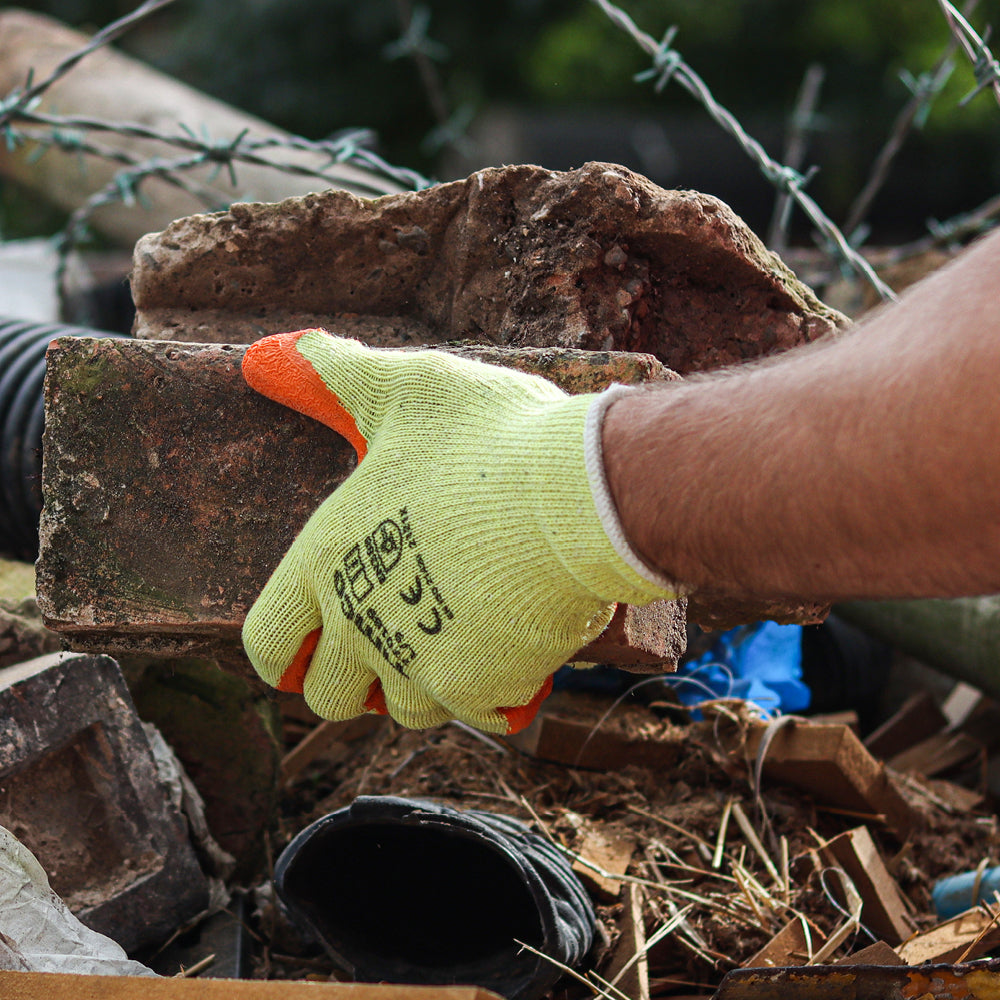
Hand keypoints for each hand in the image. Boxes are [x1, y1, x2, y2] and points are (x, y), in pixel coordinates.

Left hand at [241, 330, 673, 733]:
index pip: (267, 644)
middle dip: (355, 674)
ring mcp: (421, 665)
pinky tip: (516, 648)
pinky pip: (477, 716)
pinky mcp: (483, 689)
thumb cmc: (489, 436)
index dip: (285, 651)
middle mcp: (359, 624)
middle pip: (328, 696)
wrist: (582, 495)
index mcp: (326, 560)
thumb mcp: (405, 389)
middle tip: (398, 633)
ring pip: (403, 710)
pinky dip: (493, 692)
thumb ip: (333, 377)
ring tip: (459, 634)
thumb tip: (260, 354)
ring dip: (424, 683)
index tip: (312, 646)